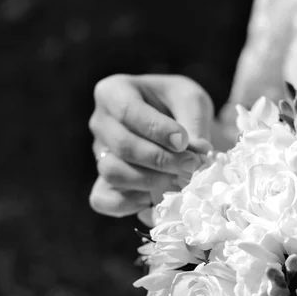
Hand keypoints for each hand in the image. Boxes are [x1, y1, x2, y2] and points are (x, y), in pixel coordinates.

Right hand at [88, 74, 213, 222]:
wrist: (178, 125)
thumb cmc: (181, 105)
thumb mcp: (192, 100)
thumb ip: (194, 123)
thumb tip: (197, 151)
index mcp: (114, 91)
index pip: (127, 111)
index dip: (157, 130)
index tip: (185, 142)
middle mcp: (100, 122)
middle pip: (122, 146)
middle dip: (161, 160)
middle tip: (192, 164)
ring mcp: (99, 154)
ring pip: (112, 173)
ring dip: (150, 181)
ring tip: (179, 178)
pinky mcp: (103, 182)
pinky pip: (102, 200)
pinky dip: (129, 204)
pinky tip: (156, 197)